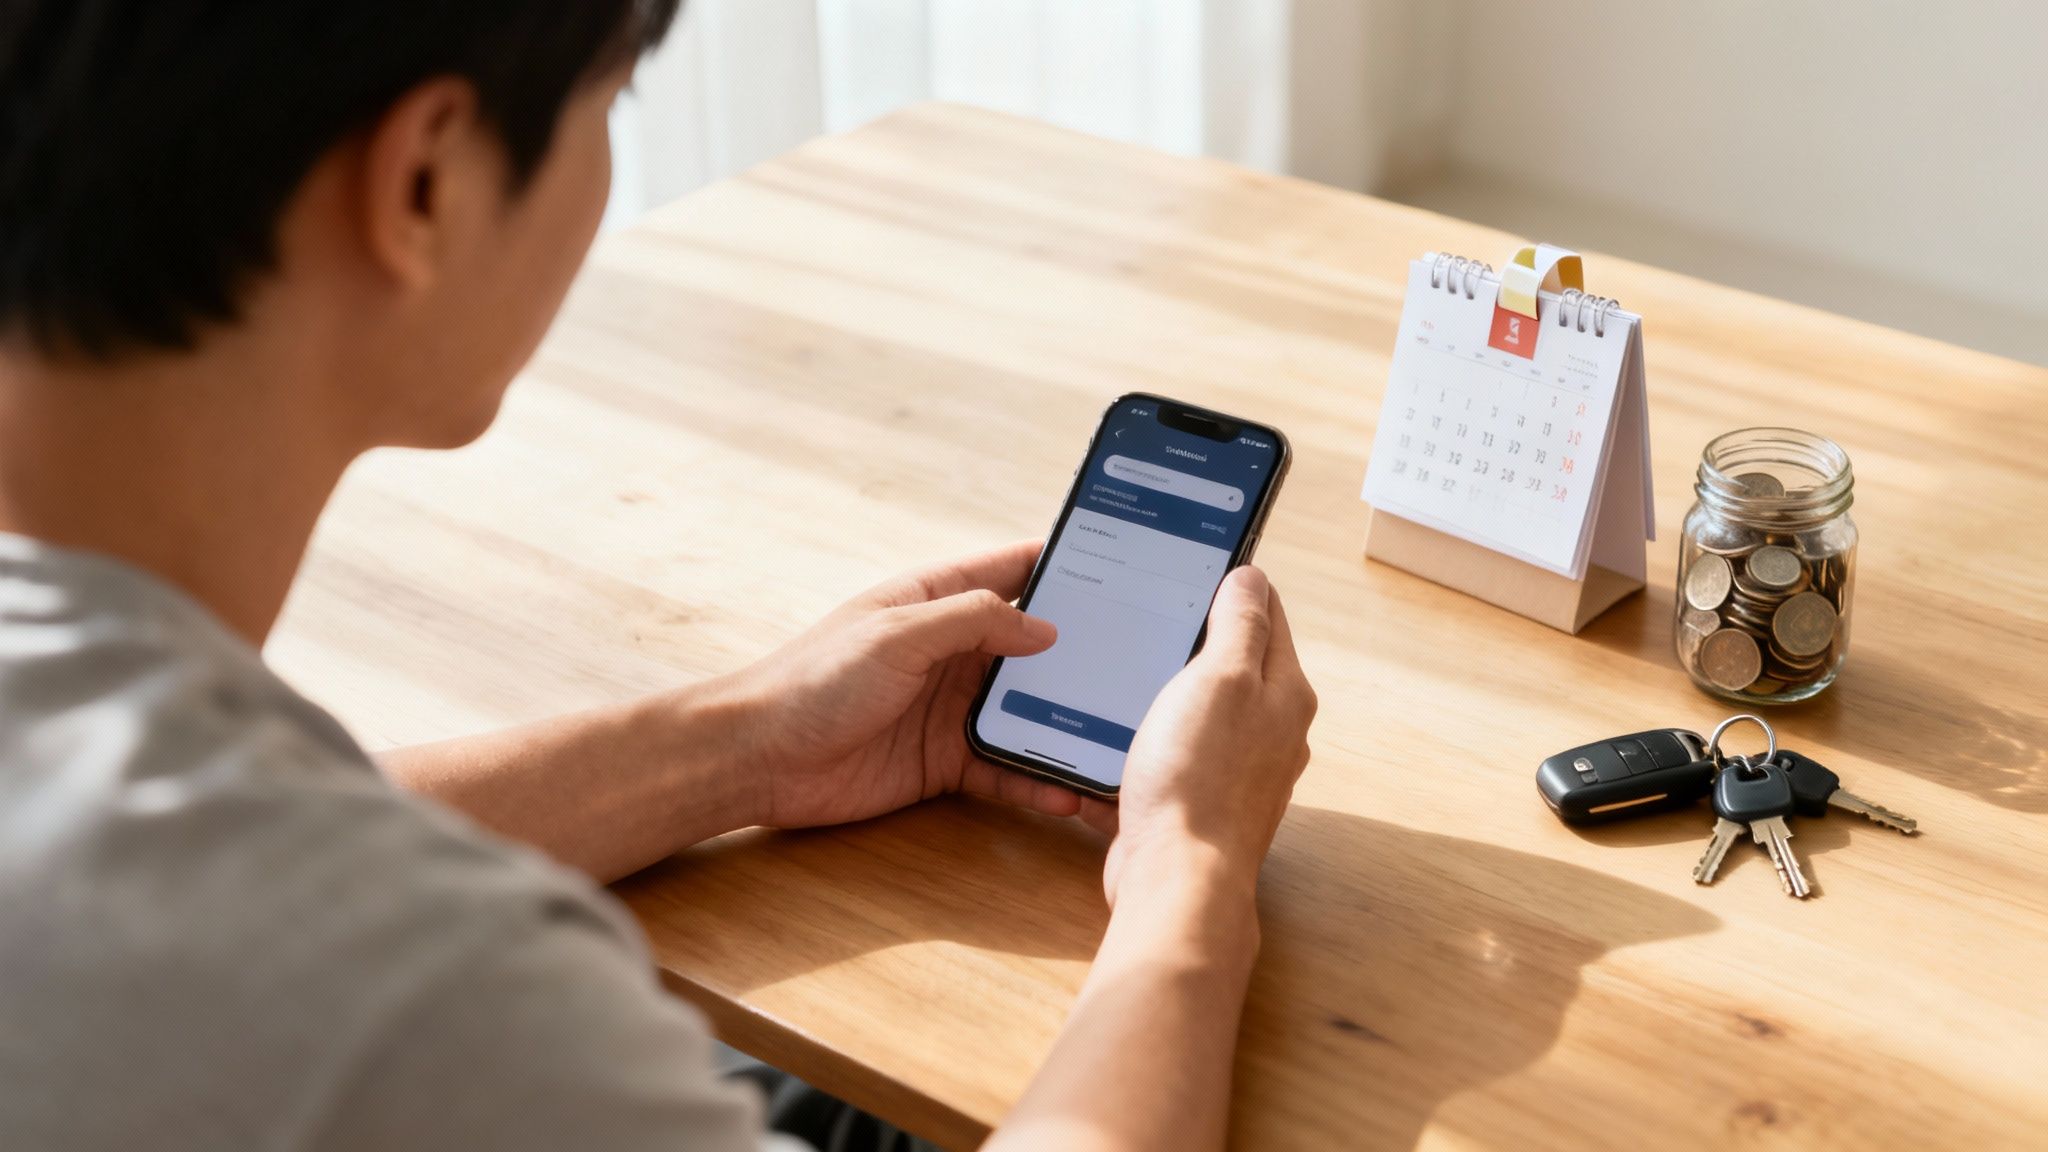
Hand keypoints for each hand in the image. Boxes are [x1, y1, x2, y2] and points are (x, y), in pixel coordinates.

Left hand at [724, 540, 1116, 830]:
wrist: (759, 758)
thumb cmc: (813, 681)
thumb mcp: (897, 635)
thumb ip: (973, 621)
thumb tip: (1044, 627)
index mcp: (935, 600)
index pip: (1013, 570)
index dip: (1064, 566)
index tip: (1123, 566)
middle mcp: (950, 650)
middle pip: (1033, 645)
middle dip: (1084, 654)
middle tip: (1145, 664)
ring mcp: (949, 706)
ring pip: (1028, 710)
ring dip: (1068, 724)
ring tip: (1120, 738)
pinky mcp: (945, 760)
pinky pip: (1005, 767)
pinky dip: (1037, 779)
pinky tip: (1070, 792)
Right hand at [1103, 565, 1316, 907]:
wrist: (1176, 878)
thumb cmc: (1199, 779)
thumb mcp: (1218, 679)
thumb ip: (1238, 625)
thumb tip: (1250, 578)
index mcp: (1284, 694)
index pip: (1267, 615)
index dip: (1233, 584)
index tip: (1196, 563)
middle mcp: (1272, 731)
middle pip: (1235, 662)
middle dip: (1195, 637)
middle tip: (1153, 612)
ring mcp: (1237, 769)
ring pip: (1201, 709)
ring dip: (1167, 689)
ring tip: (1129, 669)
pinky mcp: (1200, 800)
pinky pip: (1176, 753)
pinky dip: (1150, 737)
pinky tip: (1119, 732)